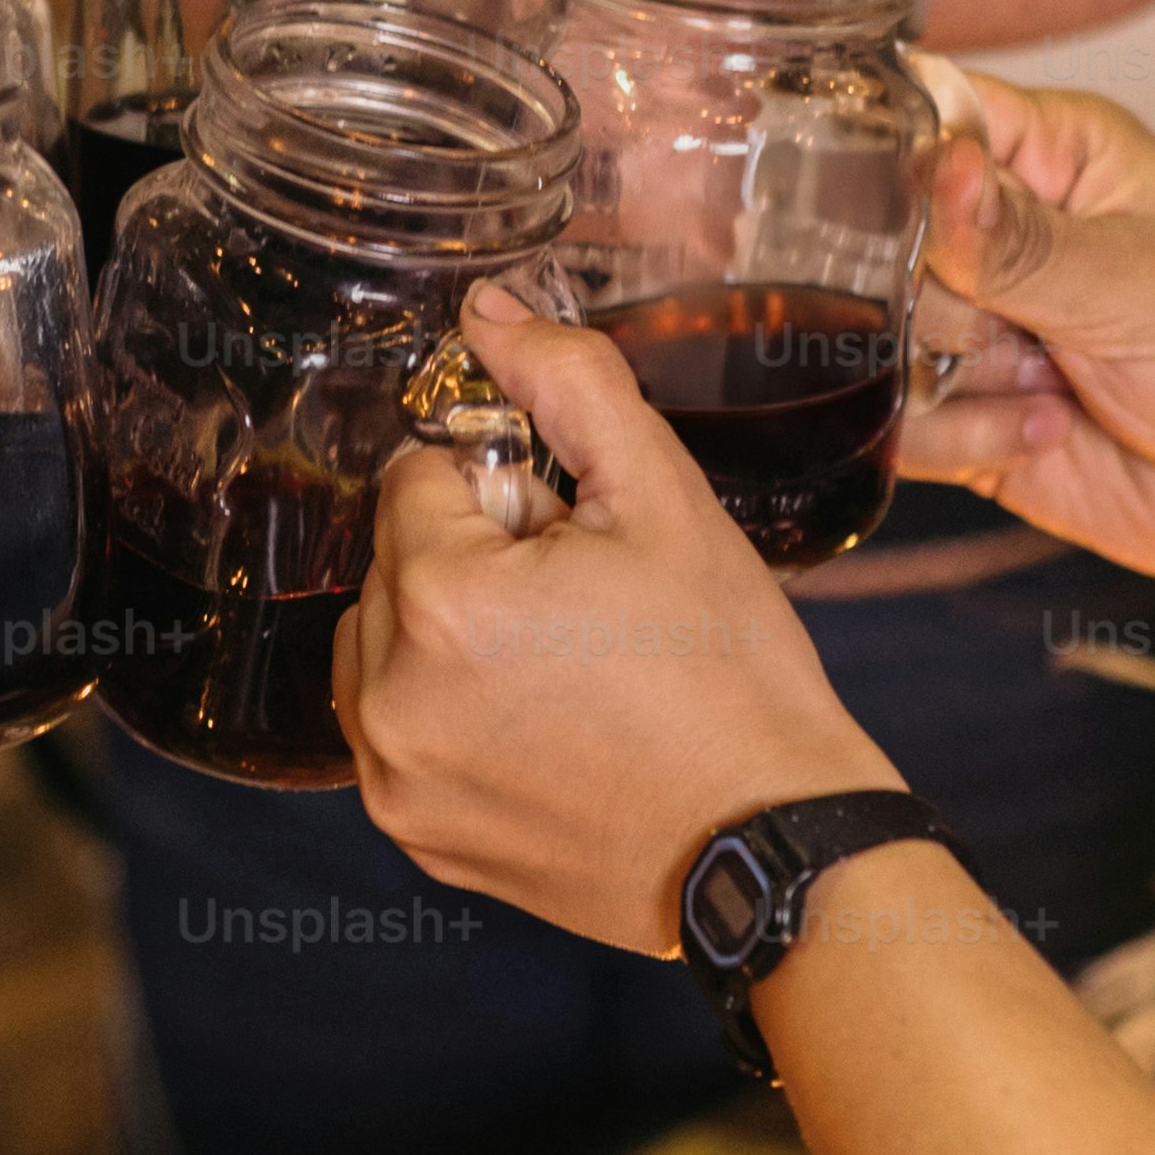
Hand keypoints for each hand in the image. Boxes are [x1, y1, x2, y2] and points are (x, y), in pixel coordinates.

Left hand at [339, 286, 898, 954]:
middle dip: (474, 561)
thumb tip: (486, 312)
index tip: (576, 537)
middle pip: (393, 561)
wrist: (771, 842)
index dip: (505, 490)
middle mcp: (389, 697)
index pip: (418, 477)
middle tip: (583, 608)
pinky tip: (545, 728)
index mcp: (441, 600)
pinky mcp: (413, 832)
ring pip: (383, 646)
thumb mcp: (665, 499)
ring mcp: (394, 777)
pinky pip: (396, 732)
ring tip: (564, 669)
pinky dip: (450, 713)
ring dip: (448, 635)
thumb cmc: (732, 676)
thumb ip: (569, 384)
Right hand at [901, 58, 1154, 608]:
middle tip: (1013, 325)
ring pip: (878, 337)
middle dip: (931, 295)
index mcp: (1054, 157)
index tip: (876, 207)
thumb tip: (930, 167)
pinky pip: (905, 425)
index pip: (927, 113)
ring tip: (1049, 386)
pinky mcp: (977, 420)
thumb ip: (1019, 240)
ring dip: (950, 373)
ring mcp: (987, 332)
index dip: (881, 151)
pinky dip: (957, 438)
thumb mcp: (1143, 285)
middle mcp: (1006, 237)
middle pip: (878, 238)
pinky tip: (1047, 434)